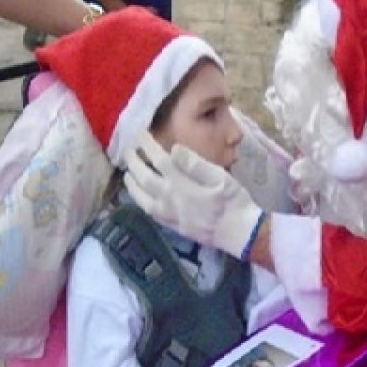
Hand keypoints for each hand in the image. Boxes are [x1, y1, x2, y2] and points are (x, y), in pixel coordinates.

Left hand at [124, 132, 264, 259]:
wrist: (239, 233)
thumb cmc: (233, 201)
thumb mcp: (220, 177)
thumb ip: (195, 164)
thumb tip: (174, 149)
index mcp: (182, 184)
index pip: (159, 160)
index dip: (148, 146)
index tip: (140, 134)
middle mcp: (171, 199)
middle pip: (145, 178)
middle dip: (134, 163)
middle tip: (128, 151)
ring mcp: (170, 214)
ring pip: (143, 198)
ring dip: (133, 185)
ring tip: (128, 175)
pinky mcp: (174, 226)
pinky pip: (151, 213)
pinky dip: (142, 203)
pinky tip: (141, 199)